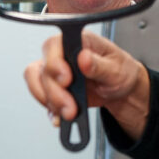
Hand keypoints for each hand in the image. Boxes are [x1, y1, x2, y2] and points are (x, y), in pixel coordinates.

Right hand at [24, 30, 150, 139]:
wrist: (121, 90)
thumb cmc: (120, 71)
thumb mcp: (116, 69)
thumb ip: (99, 65)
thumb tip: (83, 58)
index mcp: (79, 41)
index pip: (54, 44)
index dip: (54, 62)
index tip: (66, 80)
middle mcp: (63, 53)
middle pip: (44, 69)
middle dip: (55, 92)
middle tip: (70, 107)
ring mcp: (56, 70)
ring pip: (37, 83)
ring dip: (51, 102)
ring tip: (69, 113)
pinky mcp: (54, 86)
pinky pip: (41, 96)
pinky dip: (50, 109)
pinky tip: (61, 117)